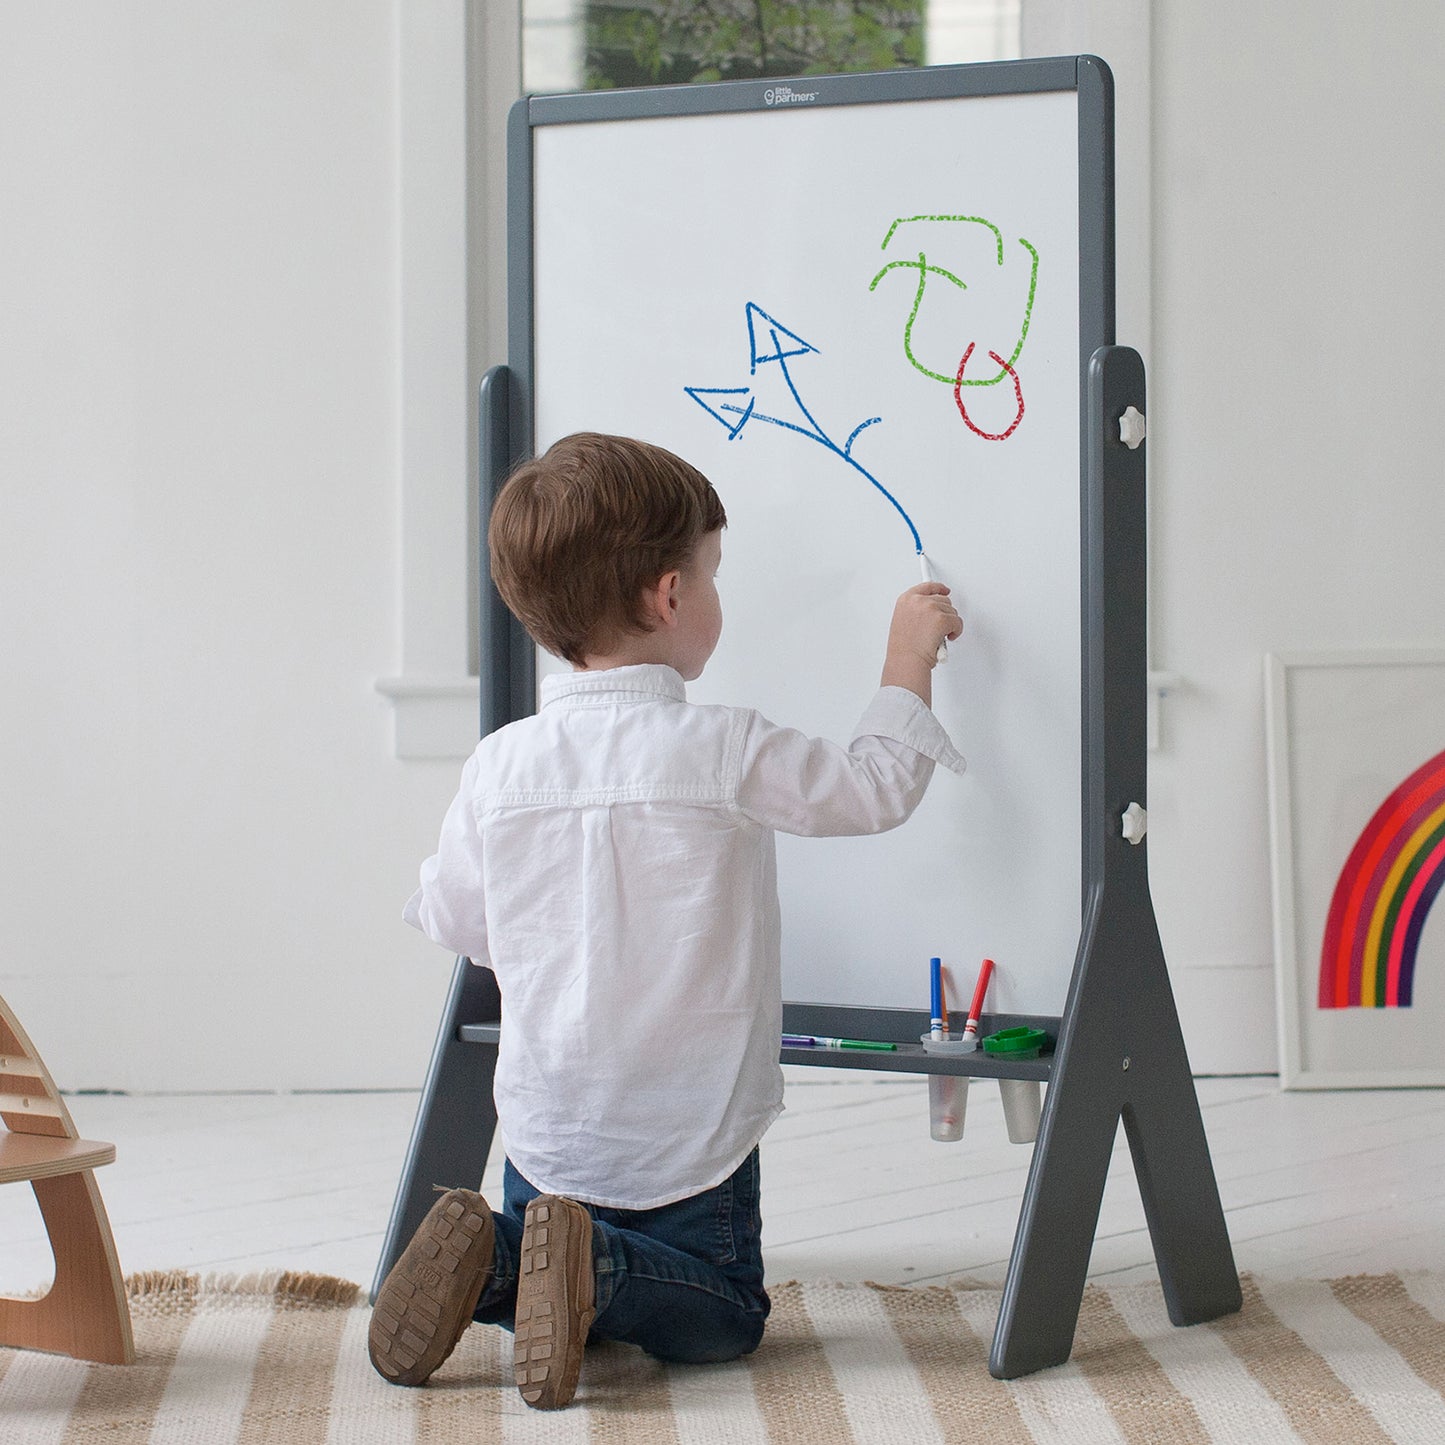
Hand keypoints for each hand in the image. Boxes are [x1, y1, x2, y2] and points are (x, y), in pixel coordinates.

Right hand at [881, 583, 961, 701]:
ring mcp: (930, 608)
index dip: (939, 588)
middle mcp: (917, 600)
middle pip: (943, 600)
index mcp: (906, 600)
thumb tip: (932, 612)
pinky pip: (958, 622)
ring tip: (938, 637)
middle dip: (945, 614)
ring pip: (952, 611)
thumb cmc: (904, 650)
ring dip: (950, 625)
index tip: (945, 590)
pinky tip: (946, 639)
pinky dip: (956, 632)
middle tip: (939, 629)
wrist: (906, 662)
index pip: (927, 586)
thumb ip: (916, 612)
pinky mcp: (942, 619)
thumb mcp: (903, 622)